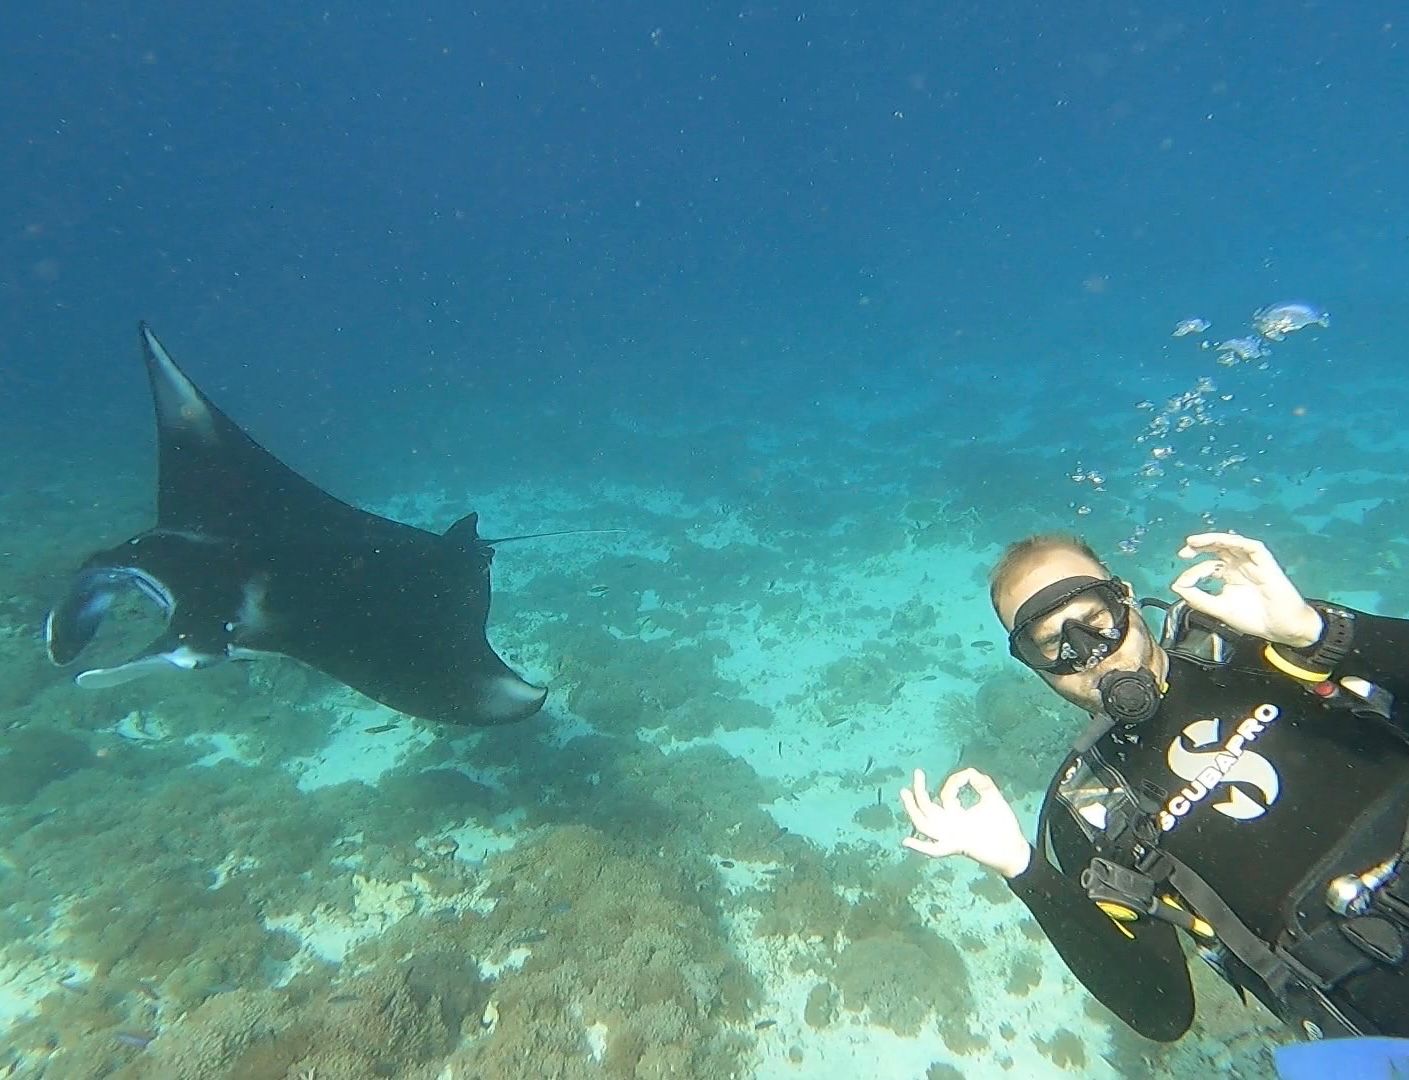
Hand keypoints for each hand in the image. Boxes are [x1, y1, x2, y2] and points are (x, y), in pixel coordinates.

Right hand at [899, 767, 1030, 878]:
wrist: (1015, 849)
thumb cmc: (1005, 825)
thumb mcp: (992, 796)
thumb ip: (980, 781)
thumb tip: (966, 773)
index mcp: (957, 816)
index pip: (944, 797)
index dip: (952, 784)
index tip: (966, 777)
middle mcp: (950, 827)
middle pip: (926, 809)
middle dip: (919, 791)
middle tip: (918, 773)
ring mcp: (952, 837)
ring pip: (924, 825)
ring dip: (913, 809)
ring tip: (905, 791)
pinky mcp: (958, 846)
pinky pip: (935, 849)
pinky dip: (921, 847)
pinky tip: (907, 840)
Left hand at [1171, 532, 1321, 646]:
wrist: (1282, 628)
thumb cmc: (1255, 618)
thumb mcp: (1219, 609)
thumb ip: (1198, 599)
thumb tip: (1176, 586)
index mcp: (1228, 576)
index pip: (1207, 567)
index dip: (1193, 573)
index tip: (1182, 584)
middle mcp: (1239, 566)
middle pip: (1217, 549)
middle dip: (1199, 547)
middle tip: (1184, 552)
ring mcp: (1252, 563)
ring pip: (1232, 543)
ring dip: (1213, 539)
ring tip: (1194, 542)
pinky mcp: (1266, 563)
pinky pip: (1252, 546)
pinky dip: (1236, 541)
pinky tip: (1223, 542)